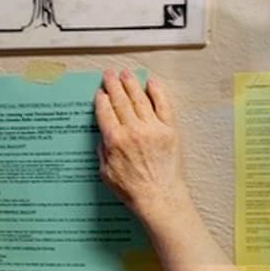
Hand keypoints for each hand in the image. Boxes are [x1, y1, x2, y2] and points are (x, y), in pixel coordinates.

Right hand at [93, 70, 188, 219]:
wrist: (159, 196)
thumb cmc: (132, 189)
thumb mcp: (106, 173)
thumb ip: (103, 151)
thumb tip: (104, 135)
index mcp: (115, 140)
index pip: (105, 111)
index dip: (101, 99)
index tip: (100, 92)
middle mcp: (133, 130)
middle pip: (120, 101)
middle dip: (113, 85)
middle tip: (109, 74)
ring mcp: (152, 129)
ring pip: (139, 99)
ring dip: (131, 84)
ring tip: (126, 74)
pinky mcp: (169, 130)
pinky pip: (163, 105)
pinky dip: (157, 92)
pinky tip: (151, 83)